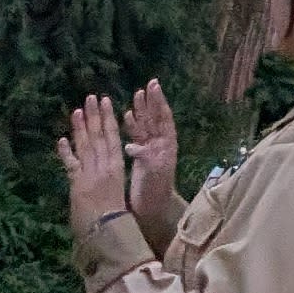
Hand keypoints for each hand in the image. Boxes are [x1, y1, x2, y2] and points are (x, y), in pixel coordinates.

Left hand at [61, 96, 131, 221]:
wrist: (108, 230)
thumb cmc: (119, 216)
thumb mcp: (119, 192)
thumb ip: (112, 178)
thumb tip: (107, 172)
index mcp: (117, 166)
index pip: (112, 137)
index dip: (108, 118)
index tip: (106, 102)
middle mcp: (103, 165)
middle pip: (98, 136)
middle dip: (94, 116)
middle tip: (91, 97)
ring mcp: (89, 173)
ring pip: (84, 145)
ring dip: (80, 128)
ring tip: (77, 111)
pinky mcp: (76, 184)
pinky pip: (70, 164)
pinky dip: (65, 152)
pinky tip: (61, 139)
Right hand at [121, 81, 177, 210]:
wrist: (152, 208)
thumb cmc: (156, 191)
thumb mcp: (154, 174)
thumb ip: (145, 158)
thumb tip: (132, 145)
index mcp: (167, 145)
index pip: (164, 118)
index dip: (159, 103)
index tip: (155, 87)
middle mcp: (160, 144)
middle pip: (156, 118)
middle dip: (152, 102)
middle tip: (149, 84)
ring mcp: (151, 149)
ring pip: (146, 125)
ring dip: (142, 111)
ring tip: (137, 94)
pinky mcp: (140, 156)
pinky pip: (136, 136)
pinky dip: (131, 126)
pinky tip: (126, 115)